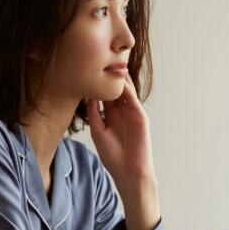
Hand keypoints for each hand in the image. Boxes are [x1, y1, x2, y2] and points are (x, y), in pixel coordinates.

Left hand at [86, 75, 159, 229]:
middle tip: (100, 56)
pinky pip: (134, 101)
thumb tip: (87, 95)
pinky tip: (120, 80)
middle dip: (110, 74)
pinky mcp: (141, 118)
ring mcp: (133, 114)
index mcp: (112, 115)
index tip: (86, 67)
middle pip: (116, 88)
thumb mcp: (98, 131)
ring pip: (126, 91)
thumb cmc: (114, 156)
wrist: (129, 173)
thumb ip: (94, 114)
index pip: (105, 93)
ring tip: (111, 61)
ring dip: (120, 78)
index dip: (98, 81)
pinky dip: (128, 90)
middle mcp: (123, 112)